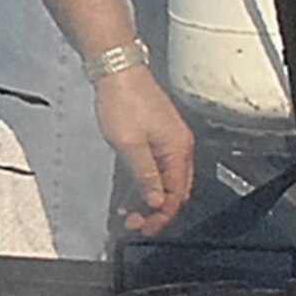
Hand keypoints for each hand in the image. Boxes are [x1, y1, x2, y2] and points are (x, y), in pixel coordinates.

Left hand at [92, 64, 194, 235]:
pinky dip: (145, 181)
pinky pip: (156, 166)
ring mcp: (168, 138)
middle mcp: (178, 145)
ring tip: (128, 211)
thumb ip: (145, 176)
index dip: (162, 215)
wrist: (117, 68)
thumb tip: (158, 201)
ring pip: (165, 179)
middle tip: (135, 223)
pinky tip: (130, 191)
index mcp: (177, 149)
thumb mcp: (130, 145)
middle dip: (156, 210)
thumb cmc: (123, 100)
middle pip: (175, 189)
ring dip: (148, 197)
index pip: (177, 193)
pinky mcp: (156, 133)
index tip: (144, 227)